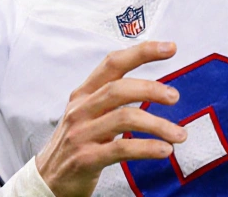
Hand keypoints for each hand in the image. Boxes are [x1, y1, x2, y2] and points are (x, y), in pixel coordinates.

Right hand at [36, 41, 186, 196]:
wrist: (47, 179)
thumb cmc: (76, 142)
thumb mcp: (88, 113)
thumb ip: (112, 96)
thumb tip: (154, 85)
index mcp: (84, 94)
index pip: (113, 63)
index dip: (142, 52)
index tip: (169, 47)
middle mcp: (81, 110)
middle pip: (119, 89)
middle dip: (151, 89)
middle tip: (174, 96)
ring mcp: (82, 134)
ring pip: (124, 118)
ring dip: (158, 125)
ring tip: (180, 134)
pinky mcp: (86, 159)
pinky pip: (122, 149)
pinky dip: (147, 148)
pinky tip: (164, 150)